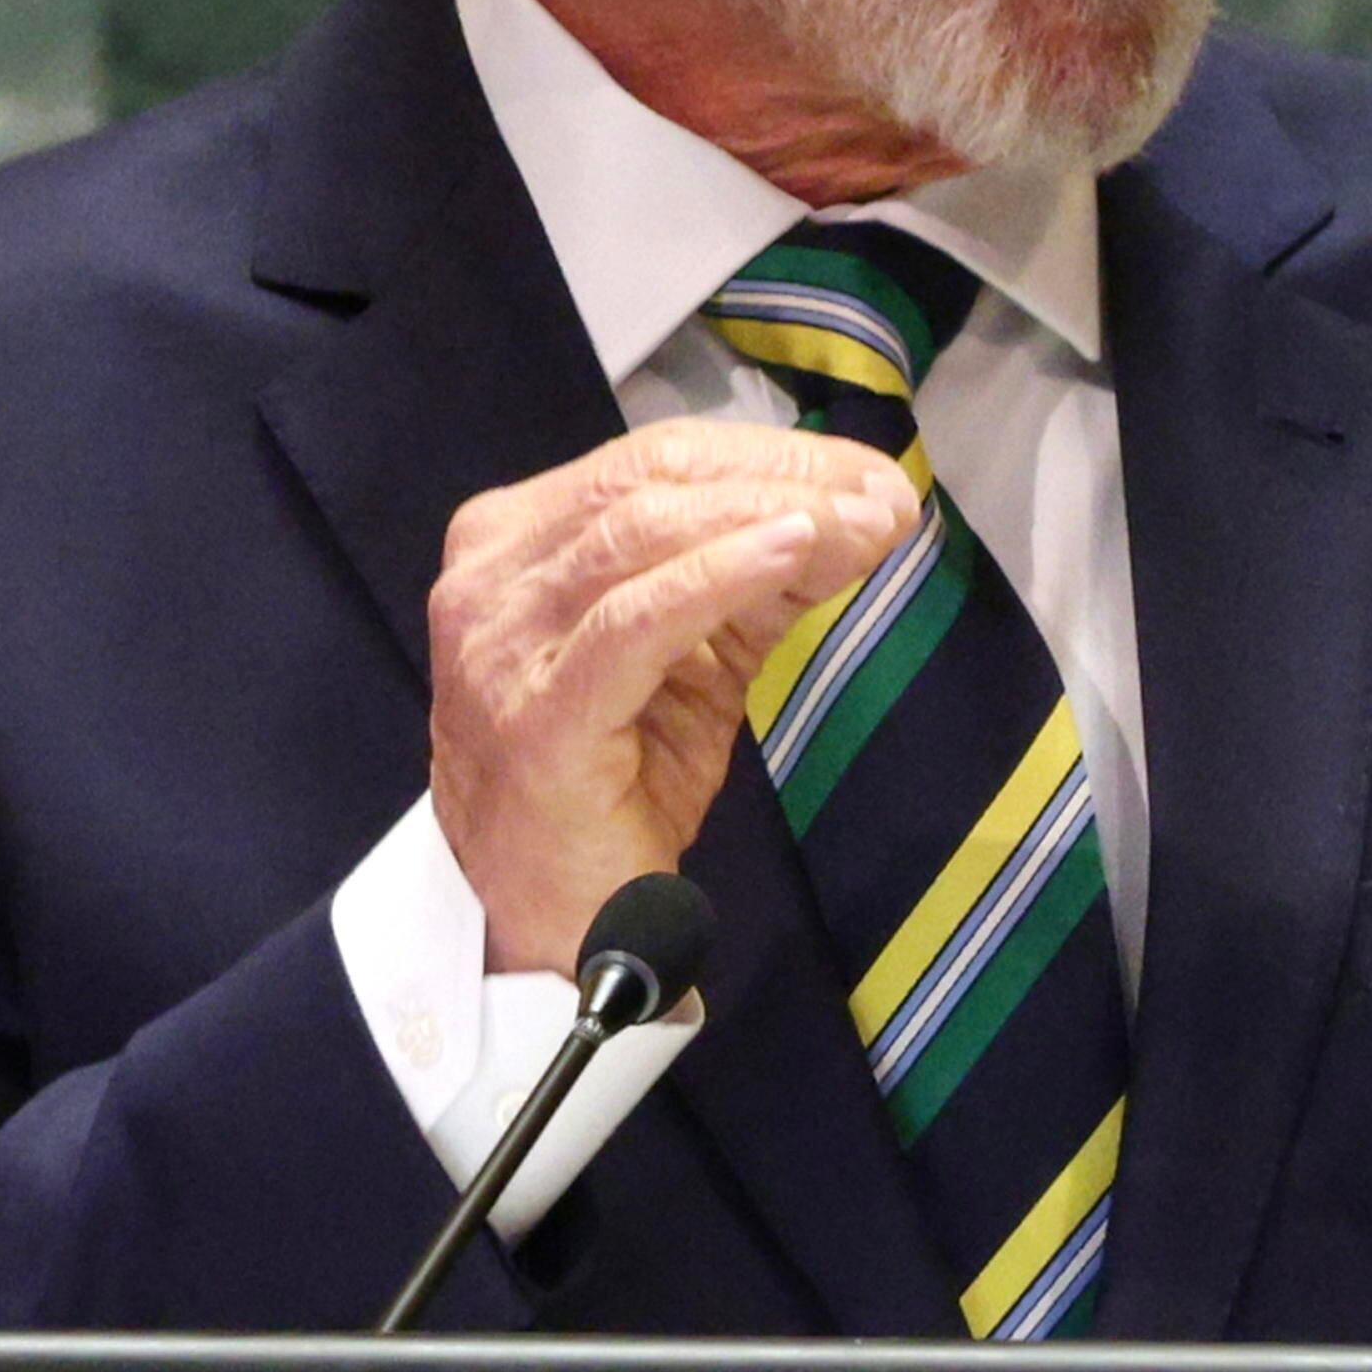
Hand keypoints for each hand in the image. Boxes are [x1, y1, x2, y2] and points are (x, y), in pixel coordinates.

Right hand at [430, 423, 921, 973]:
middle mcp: (491, 577)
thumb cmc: (613, 784)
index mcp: (515, 541)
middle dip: (780, 475)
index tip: (863, 473)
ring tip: (859, 520)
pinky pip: (635, 620)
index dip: (765, 453)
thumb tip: (854, 512)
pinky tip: (792, 549)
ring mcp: (501, 643)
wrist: (554, 917)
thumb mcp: (692, 659)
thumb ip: (750, 582)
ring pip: (641, 533)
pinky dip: (719, 574)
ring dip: (770, 513)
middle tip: (880, 495)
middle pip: (647, 478)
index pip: (647, 460)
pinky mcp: (537, 713)